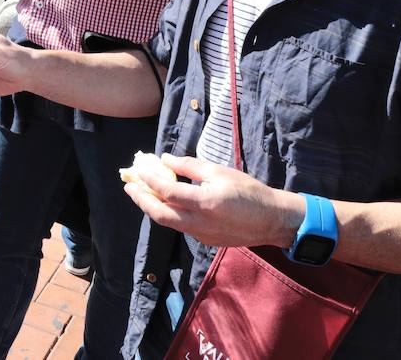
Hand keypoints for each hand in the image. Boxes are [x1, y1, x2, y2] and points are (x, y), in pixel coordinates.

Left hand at [123, 154, 304, 250]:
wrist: (272, 220)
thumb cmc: (249, 191)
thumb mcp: (220, 172)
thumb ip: (190, 166)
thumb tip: (165, 160)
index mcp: (204, 203)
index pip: (167, 192)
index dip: (149, 179)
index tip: (138, 168)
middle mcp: (199, 223)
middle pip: (160, 214)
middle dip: (141, 199)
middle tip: (129, 185)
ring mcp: (201, 235)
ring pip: (168, 223)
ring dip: (151, 207)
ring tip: (140, 192)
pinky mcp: (206, 240)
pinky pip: (180, 227)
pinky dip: (167, 214)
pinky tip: (164, 202)